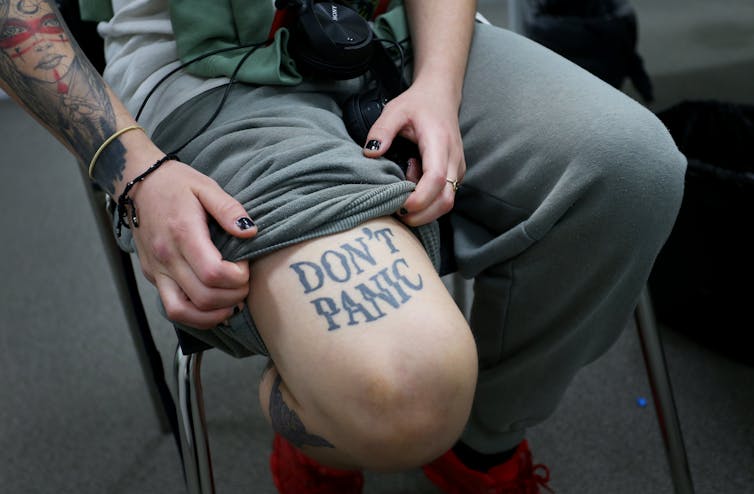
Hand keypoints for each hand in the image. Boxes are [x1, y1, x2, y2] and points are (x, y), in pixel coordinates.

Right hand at [127, 159, 256, 328]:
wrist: (137, 184)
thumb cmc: (175, 184)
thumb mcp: (206, 187)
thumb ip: (229, 209)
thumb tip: (249, 231)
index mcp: (183, 233)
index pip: (213, 273)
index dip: (237, 277)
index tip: (245, 266)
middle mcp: (167, 257)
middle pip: (203, 297)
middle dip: (232, 297)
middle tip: (244, 285)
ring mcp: (157, 270)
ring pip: (183, 312)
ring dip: (213, 315)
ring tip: (232, 302)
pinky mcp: (153, 276)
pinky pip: (173, 308)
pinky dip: (196, 316)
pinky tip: (213, 307)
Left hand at [362, 82, 465, 225]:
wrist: (441, 97)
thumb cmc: (418, 104)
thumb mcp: (395, 110)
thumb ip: (381, 130)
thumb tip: (371, 153)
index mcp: (440, 143)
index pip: (435, 179)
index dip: (419, 198)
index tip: (400, 204)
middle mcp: (453, 160)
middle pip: (445, 200)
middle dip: (421, 214)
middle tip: (396, 210)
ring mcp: (456, 169)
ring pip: (447, 203)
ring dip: (424, 209)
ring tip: (403, 191)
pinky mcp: (454, 175)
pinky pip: (444, 197)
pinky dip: (427, 202)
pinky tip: (411, 185)